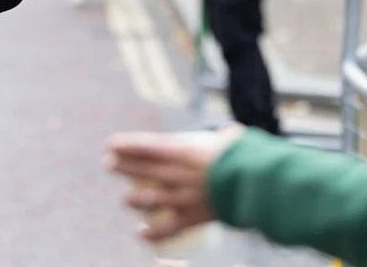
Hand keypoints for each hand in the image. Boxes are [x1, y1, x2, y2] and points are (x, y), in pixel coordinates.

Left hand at [105, 125, 244, 241]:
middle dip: (123, 167)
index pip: (146, 146)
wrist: (258, 184)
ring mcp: (184, 197)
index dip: (125, 145)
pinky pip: (169, 228)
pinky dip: (154, 233)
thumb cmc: (247, 155)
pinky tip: (140, 234)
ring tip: (125, 200)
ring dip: (135, 200)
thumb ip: (223, 136)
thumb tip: (230, 133)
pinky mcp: (195, 217)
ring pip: (151, 199)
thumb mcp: (232, 137)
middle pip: (143, 170)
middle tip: (108, 164)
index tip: (110, 144)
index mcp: (184, 150)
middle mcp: (179, 174)